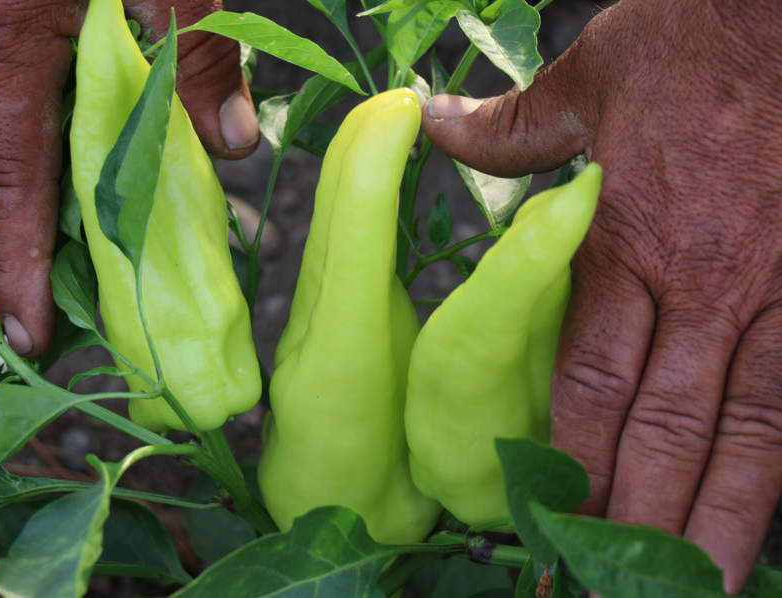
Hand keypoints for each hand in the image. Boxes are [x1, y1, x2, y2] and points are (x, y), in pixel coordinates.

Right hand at [0, 0, 257, 360]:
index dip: (11, 262)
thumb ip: (195, 54)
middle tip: (27, 318)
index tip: (27, 331)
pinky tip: (50, 184)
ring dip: (6, 212)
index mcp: (8, 36)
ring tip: (34, 272)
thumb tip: (230, 148)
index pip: (7, 175)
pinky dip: (12, 161)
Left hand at [422, 0, 781, 592]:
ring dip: (716, 525)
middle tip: (599, 594)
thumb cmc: (693, 42)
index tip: (546, 528)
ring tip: (686, 594)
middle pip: (663, 432)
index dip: (568, 465)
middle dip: (632, 524)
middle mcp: (701, 288)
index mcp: (625, 245)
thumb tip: (431, 122)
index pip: (589, 386)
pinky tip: (765, 529)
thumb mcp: (591, 78)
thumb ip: (512, 125)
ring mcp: (776, 297)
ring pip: (747, 437)